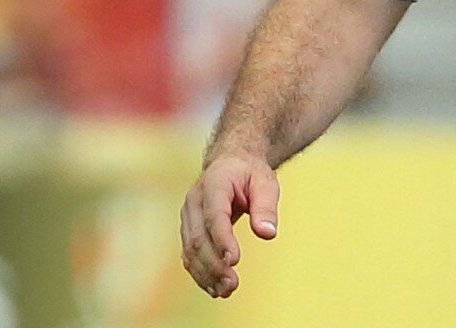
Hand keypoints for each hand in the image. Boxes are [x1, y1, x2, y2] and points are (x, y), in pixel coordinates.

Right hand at [180, 153, 278, 298]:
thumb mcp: (265, 182)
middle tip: (232, 284)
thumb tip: (267, 233)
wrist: (229, 164)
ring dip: (206, 273)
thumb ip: (266, 206)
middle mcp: (194, 200)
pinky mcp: (188, 229)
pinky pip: (189, 254)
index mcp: (213, 184)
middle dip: (214, 263)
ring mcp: (188, 215)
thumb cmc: (249, 174)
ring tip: (226, 291)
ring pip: (190, 249)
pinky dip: (200, 273)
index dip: (222, 239)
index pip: (214, 215)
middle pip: (199, 236)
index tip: (234, 260)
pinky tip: (214, 288)